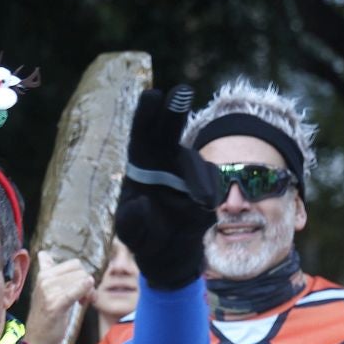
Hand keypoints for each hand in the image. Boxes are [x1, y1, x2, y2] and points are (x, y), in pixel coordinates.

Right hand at [26, 252, 95, 343]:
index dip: (81, 275)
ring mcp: (49, 291)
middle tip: (84, 299)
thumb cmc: (45, 316)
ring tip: (81, 304)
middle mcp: (44, 279)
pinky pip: (76, 290)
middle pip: (80, 271)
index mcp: (43, 274)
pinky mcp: (55, 304)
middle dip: (87, 284)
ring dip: (88, 292)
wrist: (38, 340)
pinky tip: (86, 299)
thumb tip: (43, 253)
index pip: (74, 264)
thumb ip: (46, 270)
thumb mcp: (45, 290)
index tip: (80, 288)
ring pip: (82, 280)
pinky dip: (85, 291)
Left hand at [114, 85, 222, 289]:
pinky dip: (206, 197)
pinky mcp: (208, 186)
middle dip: (175, 111)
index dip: (147, 115)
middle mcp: (165, 160)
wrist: (170, 253)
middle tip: (181, 90)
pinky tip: (198, 209)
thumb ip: (132, 221)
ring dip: (195, 178)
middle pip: (168, 131)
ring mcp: (188, 171)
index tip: (153, 95)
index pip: (142, 134)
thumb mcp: (131, 233)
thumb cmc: (144, 235)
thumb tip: (140, 204)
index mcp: (141, 163)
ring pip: (195, 164)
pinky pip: (211, 185)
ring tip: (196, 200)